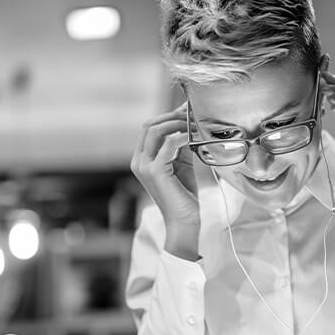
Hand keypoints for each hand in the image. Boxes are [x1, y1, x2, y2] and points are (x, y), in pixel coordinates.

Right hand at [130, 104, 199, 259]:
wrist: (183, 222)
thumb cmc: (183, 196)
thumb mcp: (181, 164)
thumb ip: (180, 146)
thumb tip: (189, 123)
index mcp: (141, 159)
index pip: (150, 128)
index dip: (169, 117)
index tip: (188, 112)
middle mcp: (138, 161)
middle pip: (150, 125)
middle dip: (172, 116)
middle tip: (192, 113)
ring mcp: (144, 166)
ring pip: (156, 130)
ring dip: (178, 123)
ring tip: (195, 124)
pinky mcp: (156, 171)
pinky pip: (169, 143)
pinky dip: (183, 136)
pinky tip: (195, 136)